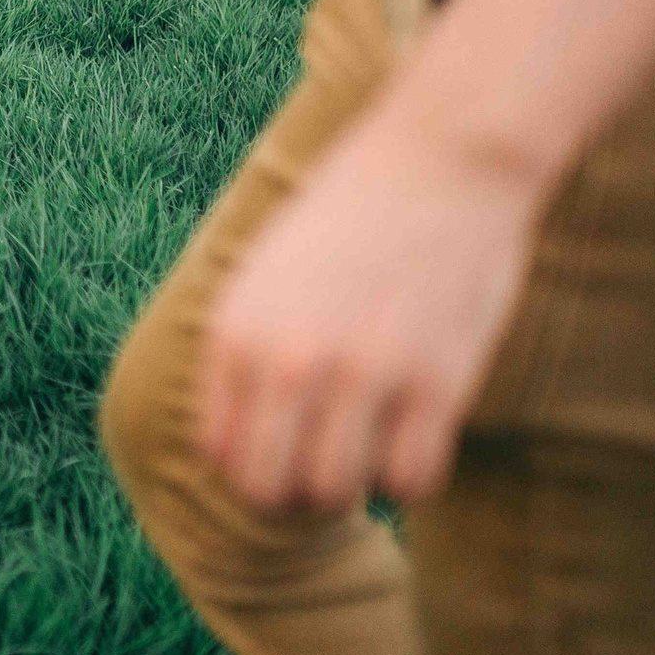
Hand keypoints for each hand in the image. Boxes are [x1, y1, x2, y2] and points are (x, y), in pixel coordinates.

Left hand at [198, 112, 540, 512]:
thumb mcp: (261, 272)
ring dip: (354, 485)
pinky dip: (410, 477)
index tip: (281, 453)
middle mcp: (288, 358)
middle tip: (323, 465)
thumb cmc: (346, 215)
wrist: (435, 159)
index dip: (249, 471)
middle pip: (270, 491)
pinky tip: (413, 438)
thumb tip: (227, 443)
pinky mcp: (436, 381)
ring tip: (368, 446)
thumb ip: (240, 349)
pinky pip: (412, 480)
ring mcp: (363, 374)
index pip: (218, 454)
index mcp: (235, 330)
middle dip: (294, 495)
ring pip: (338, 493)